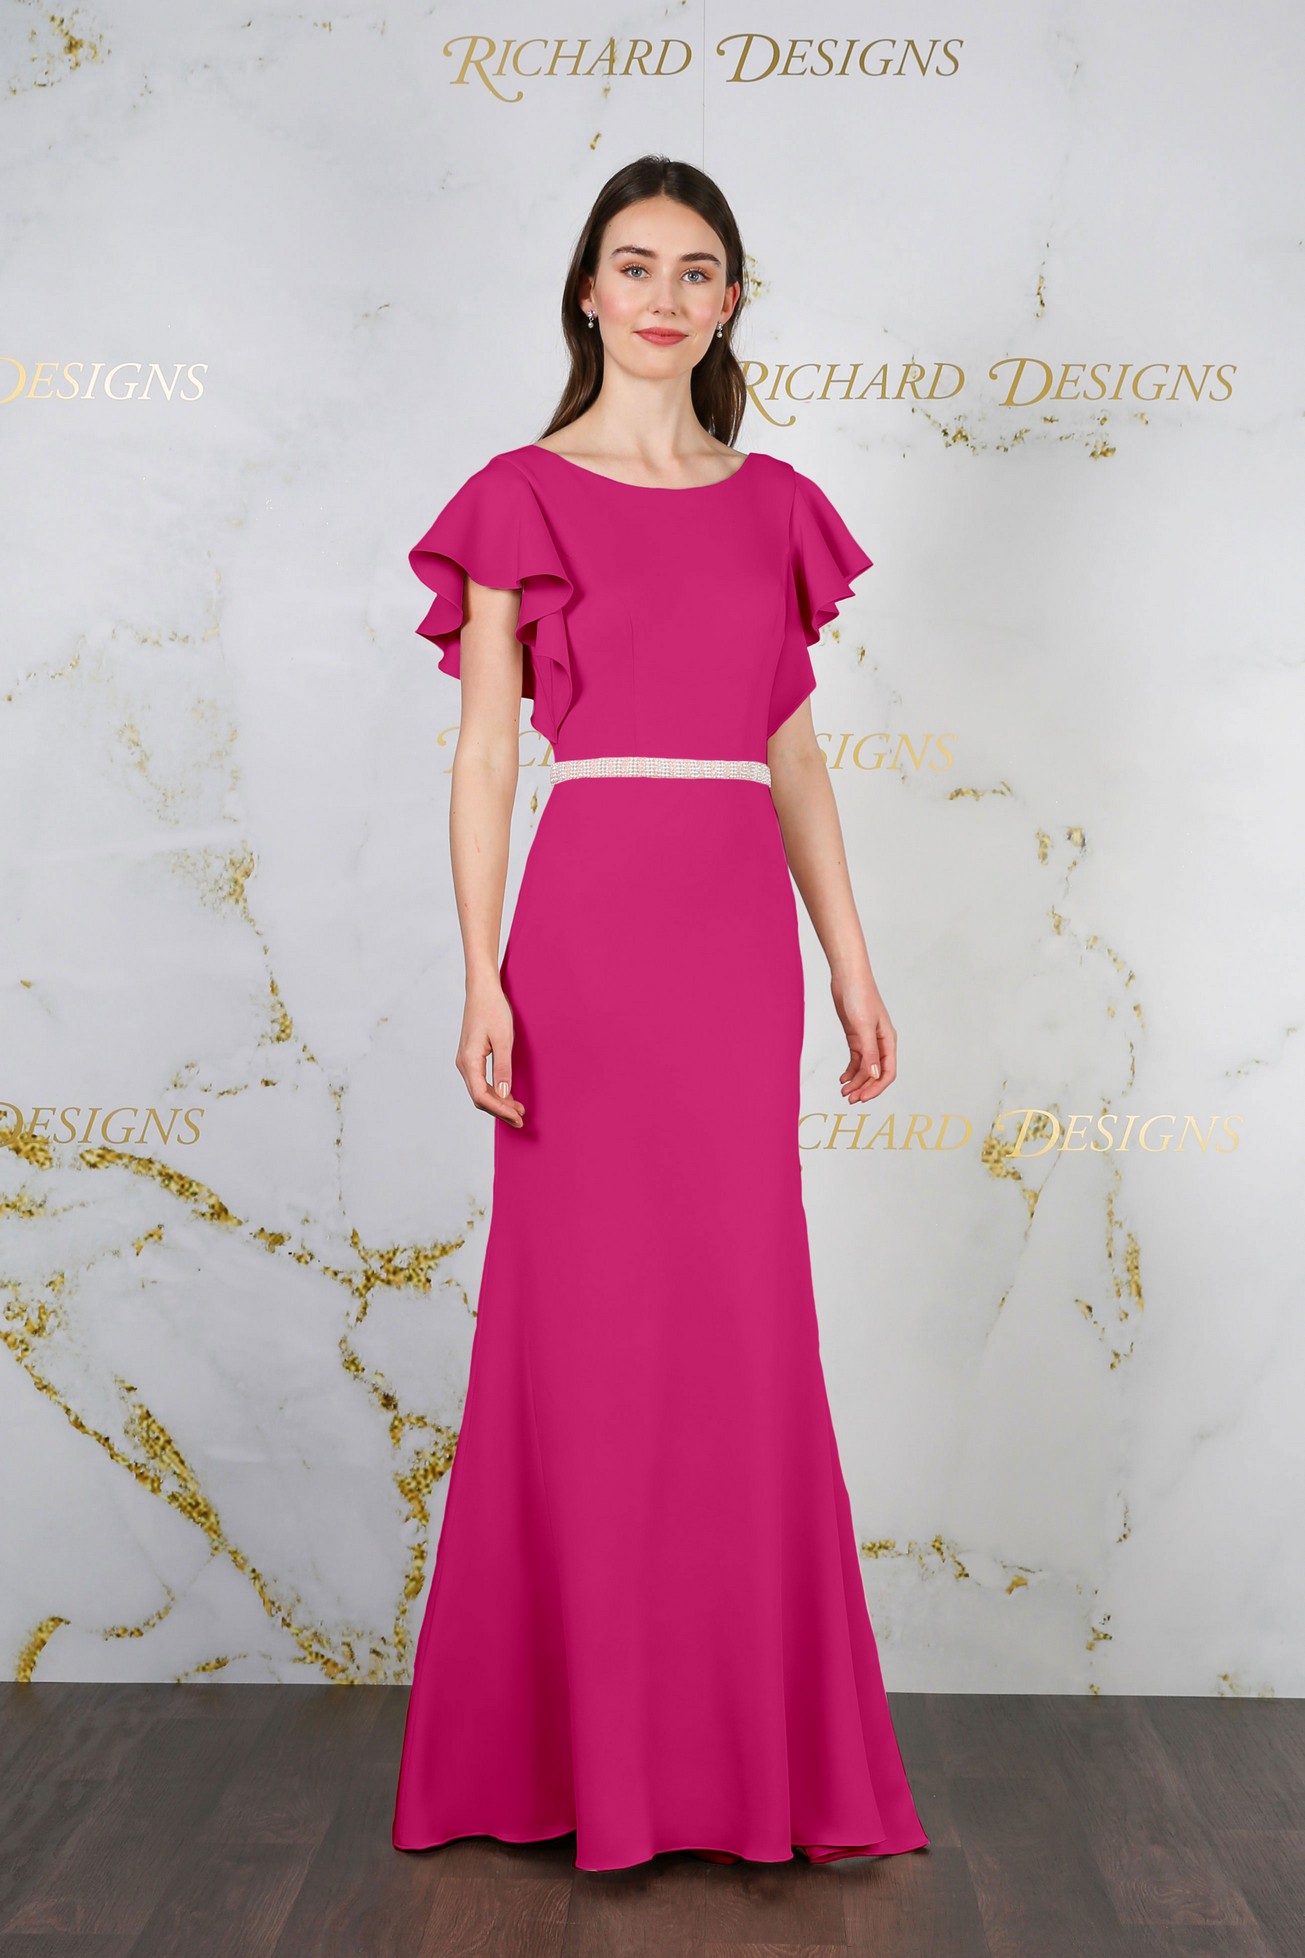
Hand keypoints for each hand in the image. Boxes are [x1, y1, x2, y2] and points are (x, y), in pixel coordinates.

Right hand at [456, 983, 525, 1126]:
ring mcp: (466, 1061)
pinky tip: (508, 1096)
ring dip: (498, 1102)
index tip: (518, 1117)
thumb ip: (503, 1068)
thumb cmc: (493, 1009)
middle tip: (521, 1119)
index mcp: (469, 1061)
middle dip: (500, 1110)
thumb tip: (503, 1094)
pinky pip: (481, 1082)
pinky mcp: (471, 1057)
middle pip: (479, 1097)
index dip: (500, 1110)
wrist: (482, 990)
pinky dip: (494, 1092)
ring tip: (518, 1110)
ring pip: (480, 1091)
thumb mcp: (503, 1039)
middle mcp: (464, 1064)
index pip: (481, 1096)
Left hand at [832, 967, 896, 1101]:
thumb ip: (869, 1052)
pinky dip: (850, 1071)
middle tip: (850, 1099)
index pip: (887, 1072)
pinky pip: (856, 1059)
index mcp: (888, 1041)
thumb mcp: (863, 1026)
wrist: (848, 978)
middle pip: (875, 1073)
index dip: (876, 1088)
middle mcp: (880, 1043)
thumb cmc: (860, 996)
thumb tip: (874, 1075)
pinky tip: (843, 1079)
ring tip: (844, 1092)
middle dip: (864, 1087)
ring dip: (856, 1081)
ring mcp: (868, 1040)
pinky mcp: (856, 1036)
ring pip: (865, 1068)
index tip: (863, 1098)